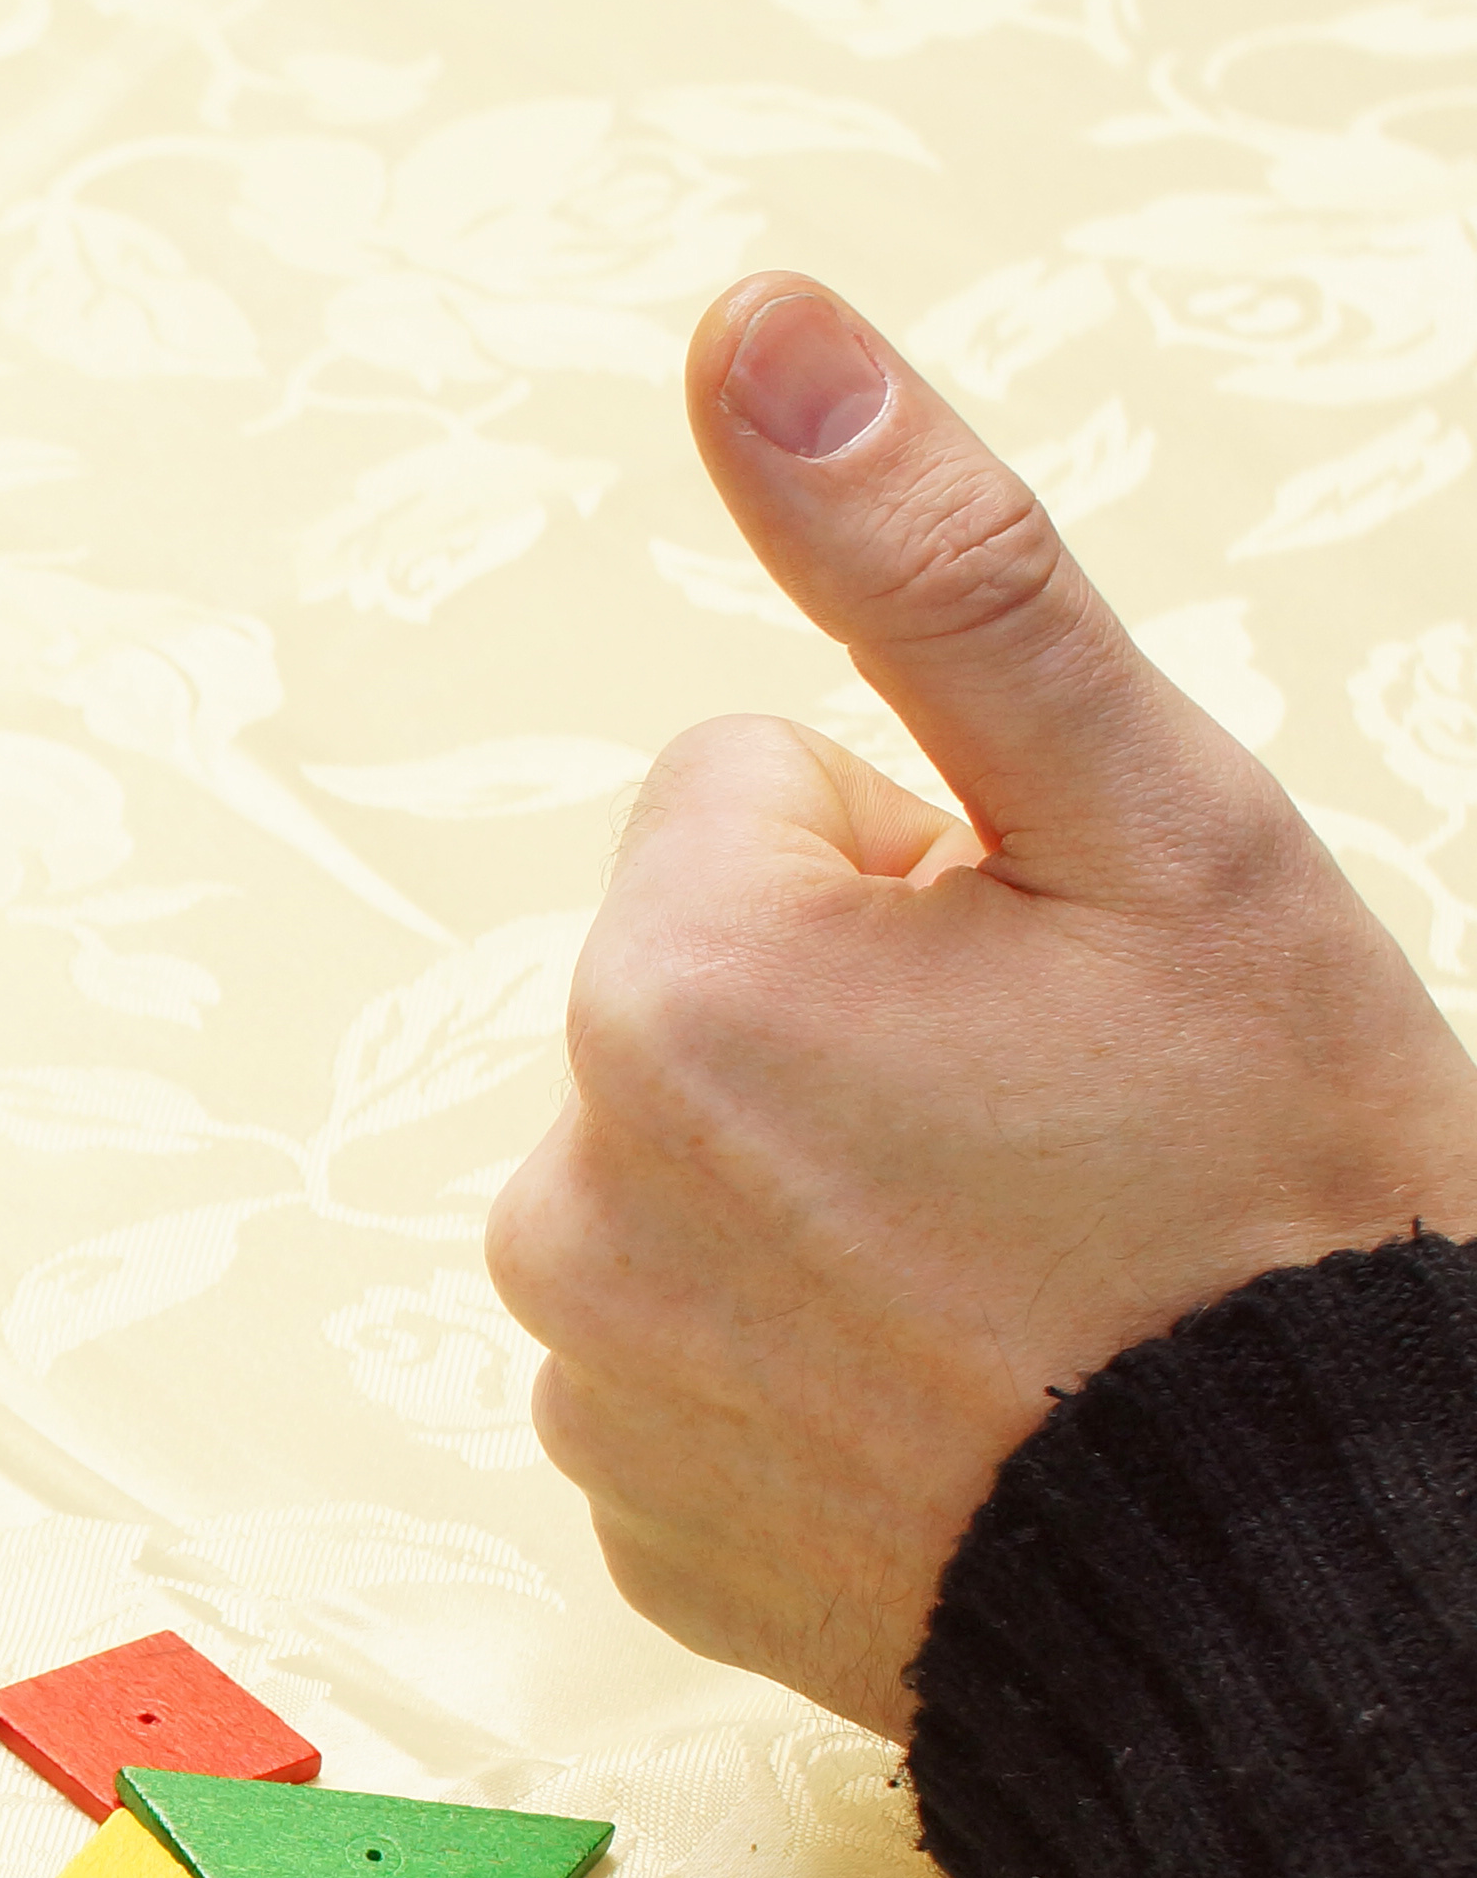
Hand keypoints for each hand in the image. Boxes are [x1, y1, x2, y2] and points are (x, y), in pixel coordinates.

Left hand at [484, 272, 1476, 1734]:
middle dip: (886, 1028)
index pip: (765, 800)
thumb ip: (933, 563)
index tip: (1073, 996)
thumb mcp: (1153, 826)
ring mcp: (588, 1371)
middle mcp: (561, 1184)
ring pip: (715, 1167)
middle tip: (1078, 1153)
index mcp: (667, 987)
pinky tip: (978, 1408)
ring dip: (857, 1193)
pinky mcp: (633, 1512)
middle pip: (722, 986)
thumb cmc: (1269, 1191)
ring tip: (1041, 1284)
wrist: (1316, 1560)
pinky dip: (829, 1363)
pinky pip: (711, 1352)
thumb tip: (749, 317)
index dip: (949, 870)